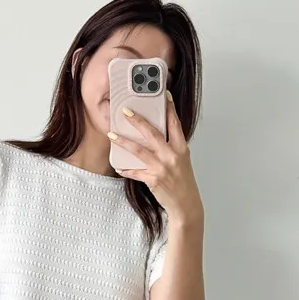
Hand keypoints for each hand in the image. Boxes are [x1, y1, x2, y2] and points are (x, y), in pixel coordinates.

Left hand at [110, 94, 202, 224]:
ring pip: (139, 150)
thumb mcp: (181, 160)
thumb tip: (154, 136)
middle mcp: (172, 156)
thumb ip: (170, 147)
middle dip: (138, 121)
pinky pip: (135, 172)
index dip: (170, 108)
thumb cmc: (183, 182)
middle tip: (126, 111)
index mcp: (181, 148)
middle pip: (152, 133)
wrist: (186, 204)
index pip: (175, 124)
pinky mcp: (153, 179)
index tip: (164, 95)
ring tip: (112, 134)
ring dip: (123, 141)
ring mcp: (162, 167)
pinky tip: (118, 165)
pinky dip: (126, 169)